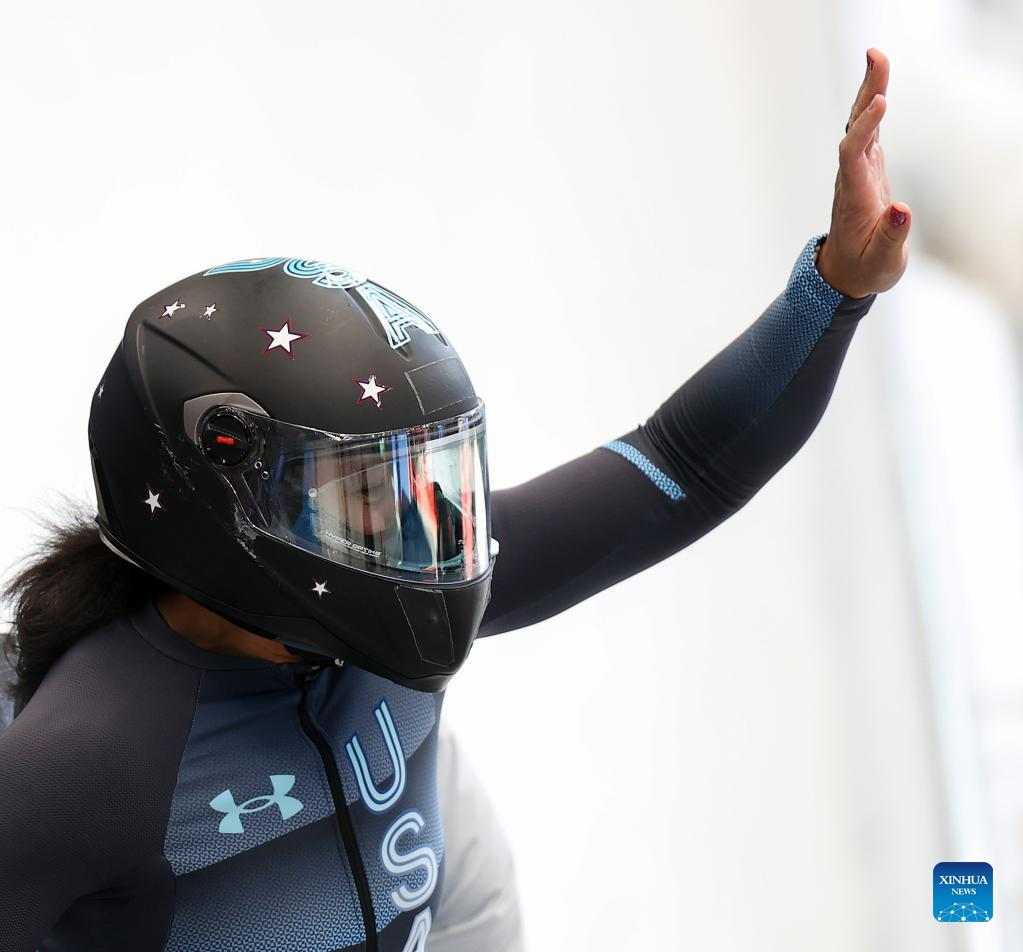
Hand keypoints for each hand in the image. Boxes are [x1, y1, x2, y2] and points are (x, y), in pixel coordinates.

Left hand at [816, 48, 910, 298]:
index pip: (853, 155)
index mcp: (854, 198)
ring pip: (861, 126)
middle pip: (854, 130)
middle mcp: (852, 179)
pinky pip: (868, 132)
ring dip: (870, 92)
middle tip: (875, 56)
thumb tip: (902, 209)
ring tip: (878, 57)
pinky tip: (880, 86)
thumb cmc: (863, 270)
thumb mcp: (880, 262)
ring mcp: (858, 173)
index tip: (881, 102)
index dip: (864, 128)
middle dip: (866, 95)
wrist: (844, 274)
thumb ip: (891, 237)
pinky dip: (874, 108)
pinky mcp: (866, 171)